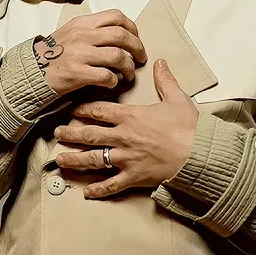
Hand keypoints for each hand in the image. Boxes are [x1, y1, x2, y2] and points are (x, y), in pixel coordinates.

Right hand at [32, 10, 145, 96]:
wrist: (32, 71)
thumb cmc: (54, 54)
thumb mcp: (71, 33)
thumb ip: (93, 30)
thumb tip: (120, 35)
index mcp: (82, 23)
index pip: (116, 16)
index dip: (132, 28)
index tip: (136, 38)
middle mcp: (82, 35)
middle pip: (121, 36)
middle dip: (138, 47)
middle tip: (141, 58)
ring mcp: (79, 54)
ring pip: (118, 56)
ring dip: (129, 67)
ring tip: (129, 74)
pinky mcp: (77, 73)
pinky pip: (106, 76)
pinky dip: (115, 80)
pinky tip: (113, 83)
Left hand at [53, 60, 199, 198]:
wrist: (199, 154)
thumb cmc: (189, 127)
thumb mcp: (177, 98)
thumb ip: (165, 79)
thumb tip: (160, 62)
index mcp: (131, 117)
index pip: (100, 111)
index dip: (84, 110)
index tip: (73, 110)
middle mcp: (123, 137)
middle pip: (90, 135)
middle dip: (71, 134)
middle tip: (57, 134)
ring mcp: (126, 158)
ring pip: (94, 159)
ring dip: (75, 159)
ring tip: (60, 159)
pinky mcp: (134, 177)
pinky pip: (112, 185)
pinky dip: (98, 189)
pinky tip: (86, 193)